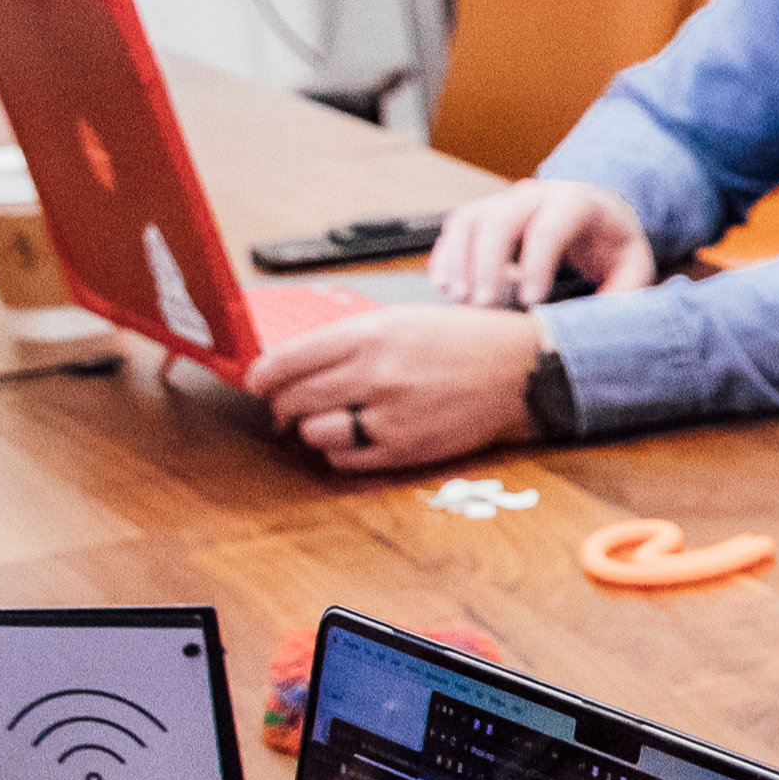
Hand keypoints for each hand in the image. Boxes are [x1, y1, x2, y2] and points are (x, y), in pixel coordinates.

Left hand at [238, 304, 546, 470]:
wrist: (520, 369)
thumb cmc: (462, 340)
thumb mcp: (400, 320)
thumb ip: (347, 341)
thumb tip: (293, 365)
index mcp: (371, 335)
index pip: (287, 360)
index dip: (262, 375)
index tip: (258, 382)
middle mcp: (377, 375)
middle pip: (293, 399)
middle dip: (281, 404)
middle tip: (287, 405)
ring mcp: (391, 416)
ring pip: (314, 432)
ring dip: (312, 428)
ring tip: (328, 419)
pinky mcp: (406, 449)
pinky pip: (345, 459)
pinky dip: (339, 451)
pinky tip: (354, 436)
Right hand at [425, 181, 653, 309]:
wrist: (598, 215)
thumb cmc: (614, 245)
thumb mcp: (634, 266)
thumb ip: (624, 293)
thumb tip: (601, 326)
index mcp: (576, 204)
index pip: (549, 228)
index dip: (536, 265)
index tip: (532, 301)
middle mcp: (535, 196)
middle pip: (500, 220)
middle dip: (487, 263)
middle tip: (485, 304)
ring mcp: (505, 201)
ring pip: (470, 220)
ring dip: (458, 258)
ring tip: (458, 296)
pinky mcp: (485, 213)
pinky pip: (456, 227)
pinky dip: (446, 254)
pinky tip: (444, 283)